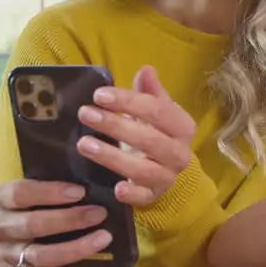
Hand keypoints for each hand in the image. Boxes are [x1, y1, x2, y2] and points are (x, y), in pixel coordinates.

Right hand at [0, 179, 111, 266]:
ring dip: (75, 249)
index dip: (50, 192)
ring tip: (103, 239)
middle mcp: (1, 229)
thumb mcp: (27, 191)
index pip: (22, 193)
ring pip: (42, 256)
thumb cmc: (24, 208)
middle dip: (69, 220)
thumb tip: (91, 178)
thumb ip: (50, 184)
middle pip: (34, 225)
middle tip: (100, 214)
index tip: (80, 191)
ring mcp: (10, 256)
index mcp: (3, 199)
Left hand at [75, 65, 196, 206]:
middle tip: (85, 114)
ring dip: (112, 157)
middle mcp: (180, 153)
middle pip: (149, 139)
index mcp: (182, 127)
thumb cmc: (156, 132)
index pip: (158, 111)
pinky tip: (116, 187)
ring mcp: (168, 177)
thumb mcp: (155, 110)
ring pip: (143, 169)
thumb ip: (149, 91)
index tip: (99, 95)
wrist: (166, 168)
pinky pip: (144, 197)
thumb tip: (146, 69)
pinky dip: (132, 193)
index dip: (128, 102)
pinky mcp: (154, 196)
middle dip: (115, 126)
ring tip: (83, 144)